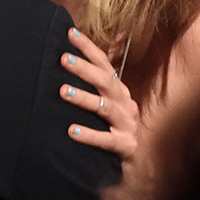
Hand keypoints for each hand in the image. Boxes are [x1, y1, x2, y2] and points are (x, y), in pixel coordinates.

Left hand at [60, 27, 138, 161]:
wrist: (137, 166)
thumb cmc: (115, 129)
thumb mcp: (108, 103)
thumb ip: (97, 82)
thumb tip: (79, 53)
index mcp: (119, 91)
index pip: (104, 64)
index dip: (88, 48)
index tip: (69, 33)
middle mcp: (125, 104)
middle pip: (105, 82)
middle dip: (84, 68)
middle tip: (62, 59)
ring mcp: (128, 125)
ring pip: (105, 108)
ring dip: (84, 98)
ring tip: (63, 91)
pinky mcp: (126, 147)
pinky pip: (107, 140)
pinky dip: (89, 135)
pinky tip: (71, 131)